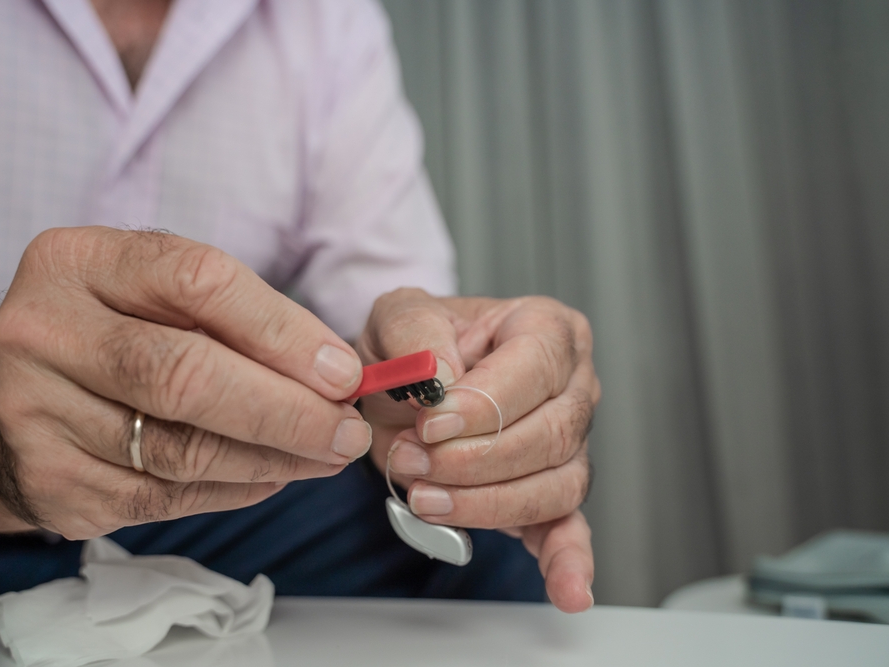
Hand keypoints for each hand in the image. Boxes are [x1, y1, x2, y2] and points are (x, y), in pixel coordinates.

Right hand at [0, 227, 369, 536]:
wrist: (20, 391)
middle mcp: (43, 331)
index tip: (343, 372)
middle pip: (184, 376)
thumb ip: (237, 317)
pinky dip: (232, 489)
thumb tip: (334, 373)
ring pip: (179, 450)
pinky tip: (271, 477)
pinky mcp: (49, 481)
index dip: (282, 332)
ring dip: (271, 460)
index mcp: (77, 261)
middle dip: (286, 411)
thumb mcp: (157, 292)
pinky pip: (162, 499)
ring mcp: (35, 412)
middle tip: (346, 432)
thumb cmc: (114, 329)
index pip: (196, 282)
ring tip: (324, 457)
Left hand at [356, 289, 598, 611]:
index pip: (536, 367)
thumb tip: (442, 382)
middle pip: (549, 434)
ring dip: (485, 503)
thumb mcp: (396, 317)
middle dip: (472, 459)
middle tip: (412, 461)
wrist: (404, 385)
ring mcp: (569, 444)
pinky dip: (568, 563)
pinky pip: (571, 531)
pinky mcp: (551, 493)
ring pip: (553, 486)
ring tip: (426, 498)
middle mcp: (572, 386)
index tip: (429, 423)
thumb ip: (414, 332)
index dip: (483, 404)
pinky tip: (567, 592)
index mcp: (545, 329)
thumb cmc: (413, 347)